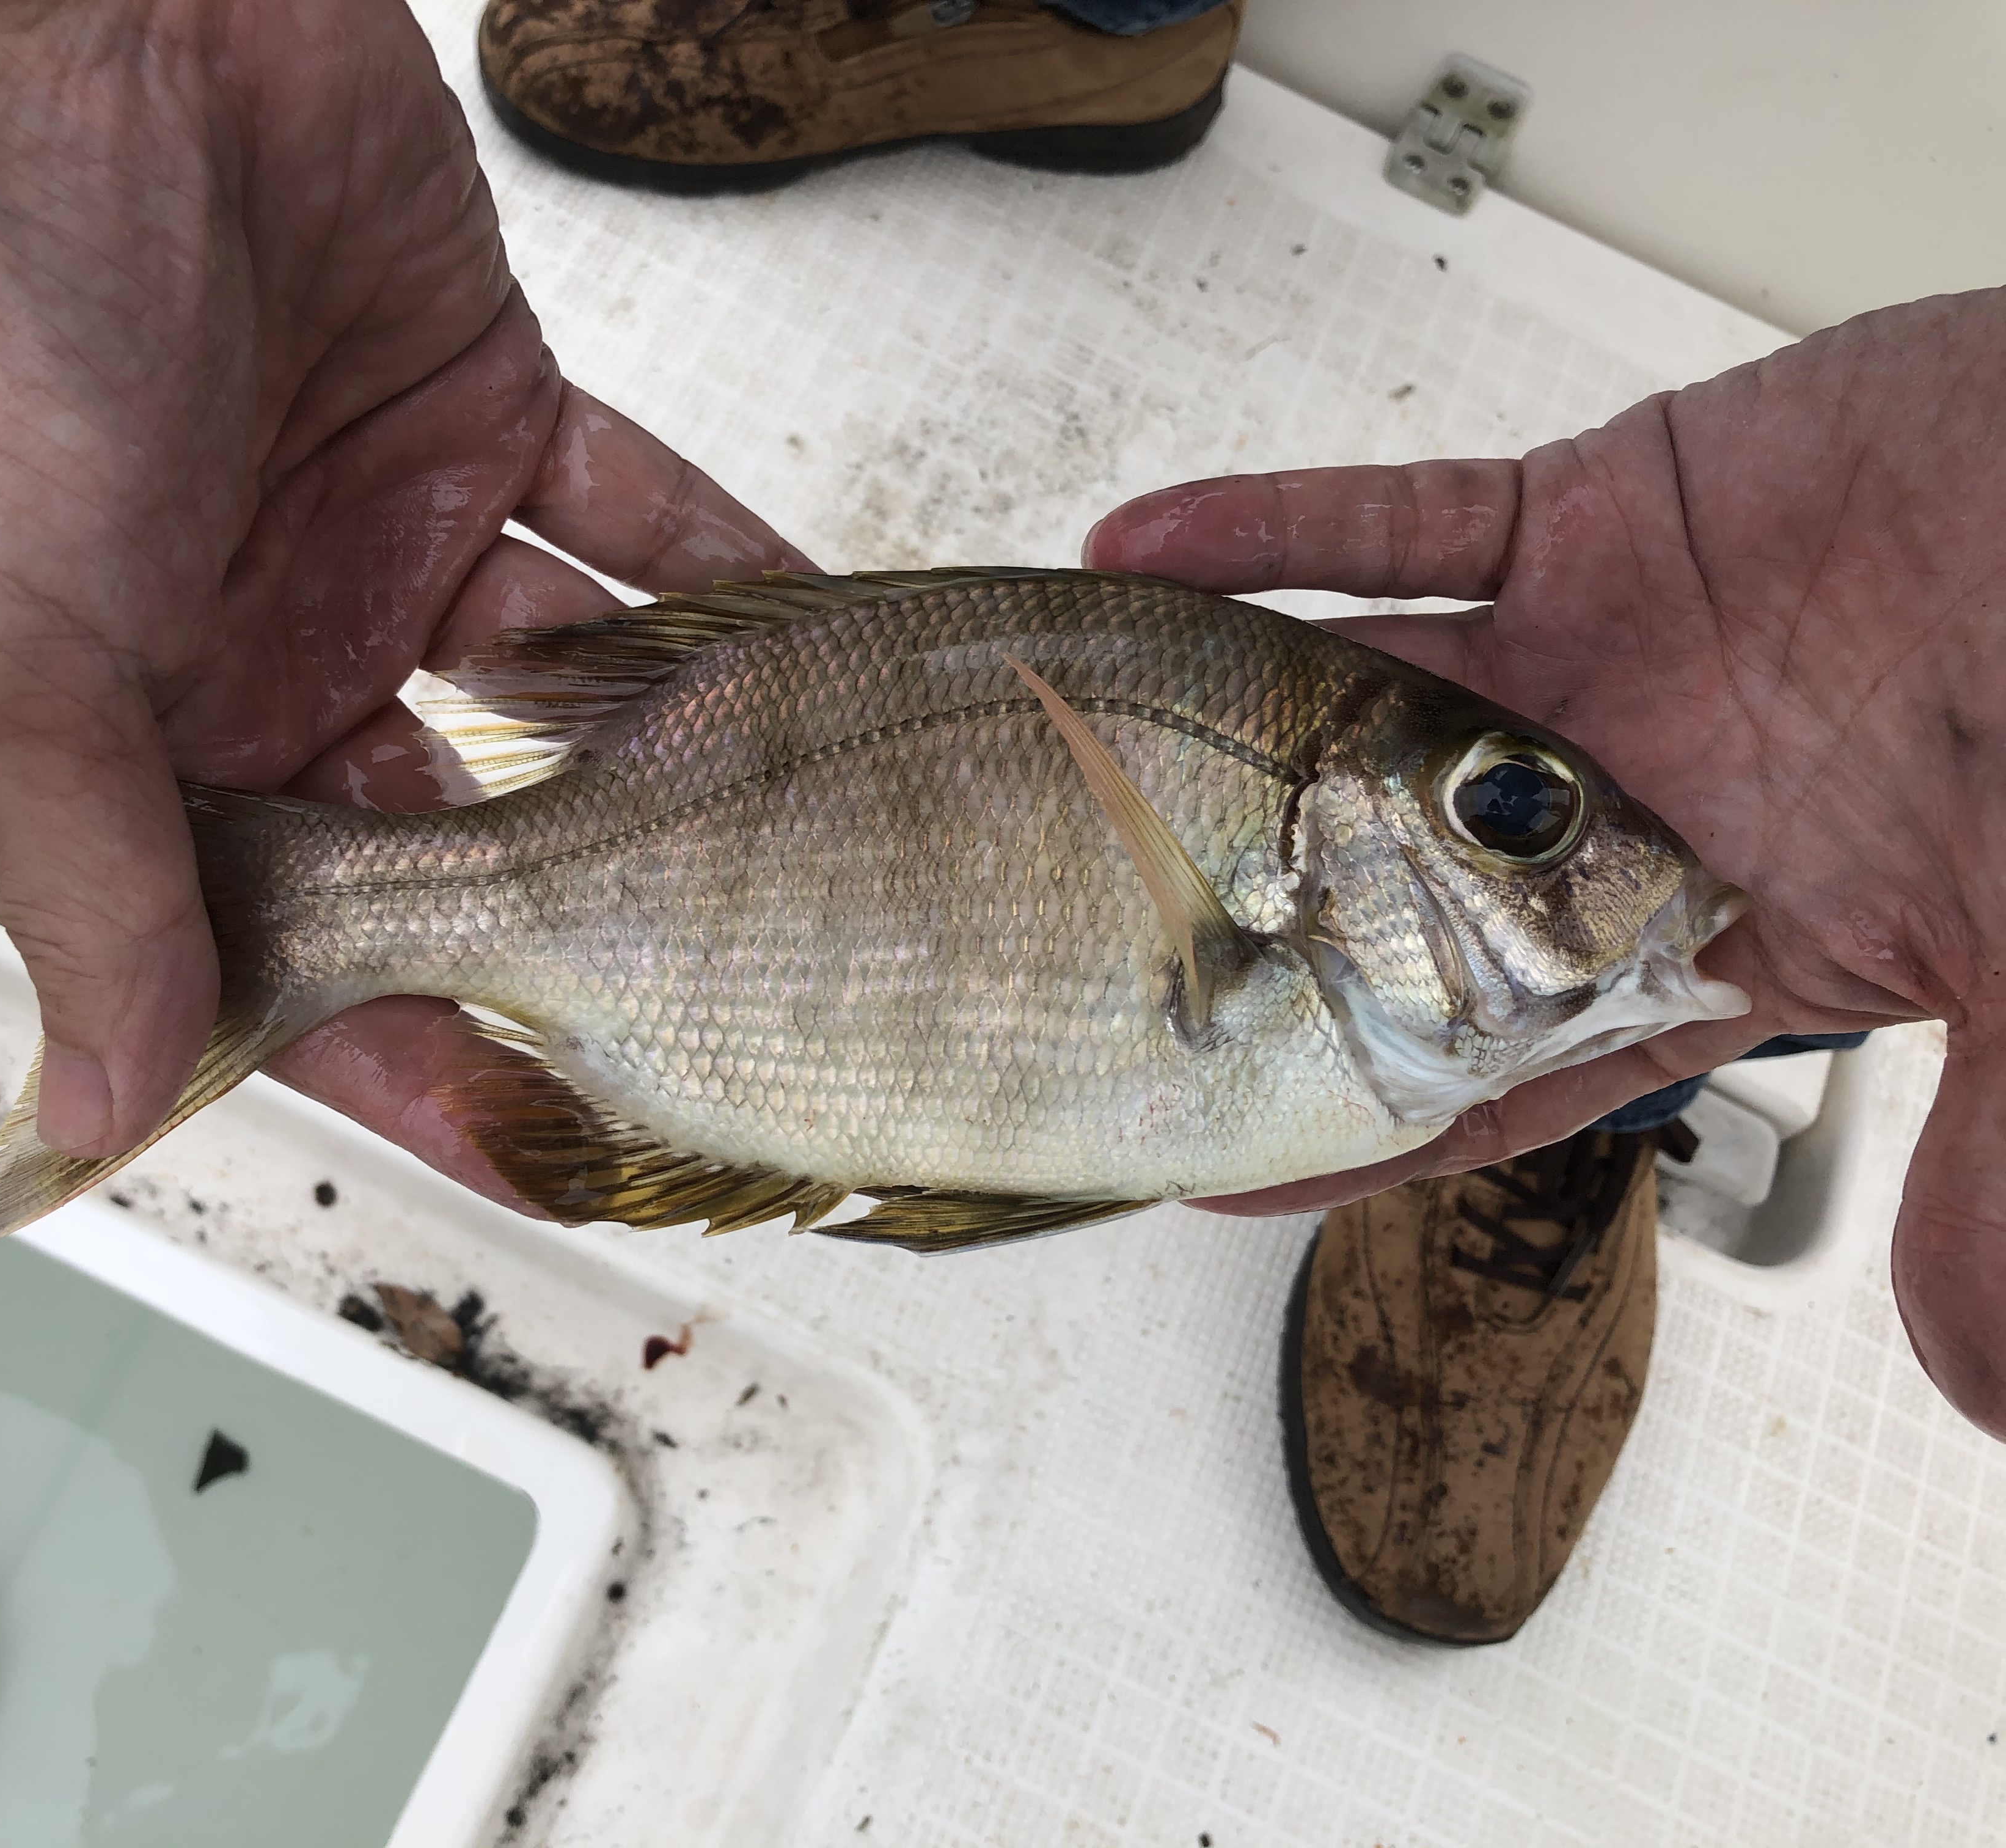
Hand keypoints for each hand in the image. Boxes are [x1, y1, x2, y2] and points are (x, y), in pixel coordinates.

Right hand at [0, 0, 804, 1197]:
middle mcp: (277, 647)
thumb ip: (84, 876)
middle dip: (562, 925)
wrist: (69, 24)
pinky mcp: (488, 404)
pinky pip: (637, 522)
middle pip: (447, 838)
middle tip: (713, 1011)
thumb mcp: (5, 650)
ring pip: (560, 697)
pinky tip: (815, 661)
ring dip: (668, 764)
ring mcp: (396, 529)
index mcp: (147, 731)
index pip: (292, 947)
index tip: (531, 1148)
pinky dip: (721, 581)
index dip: (404, 1051)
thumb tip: (113, 1092)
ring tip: (794, 855)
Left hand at [1086, 290, 2005, 1434]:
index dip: (1368, 1124)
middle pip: (1387, 891)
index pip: (1506, 1068)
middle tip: (1082, 963)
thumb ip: (1996, 1168)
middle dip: (1248, 923)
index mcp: (1710, 931)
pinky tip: (1139, 548)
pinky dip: (1266, 526)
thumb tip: (1987, 1383)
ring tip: (1067, 755)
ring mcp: (1591, 657)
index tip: (1218, 1172)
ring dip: (1217, 724)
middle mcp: (1615, 805)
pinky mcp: (1598, 512)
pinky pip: (1396, 518)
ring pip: (1358, 701)